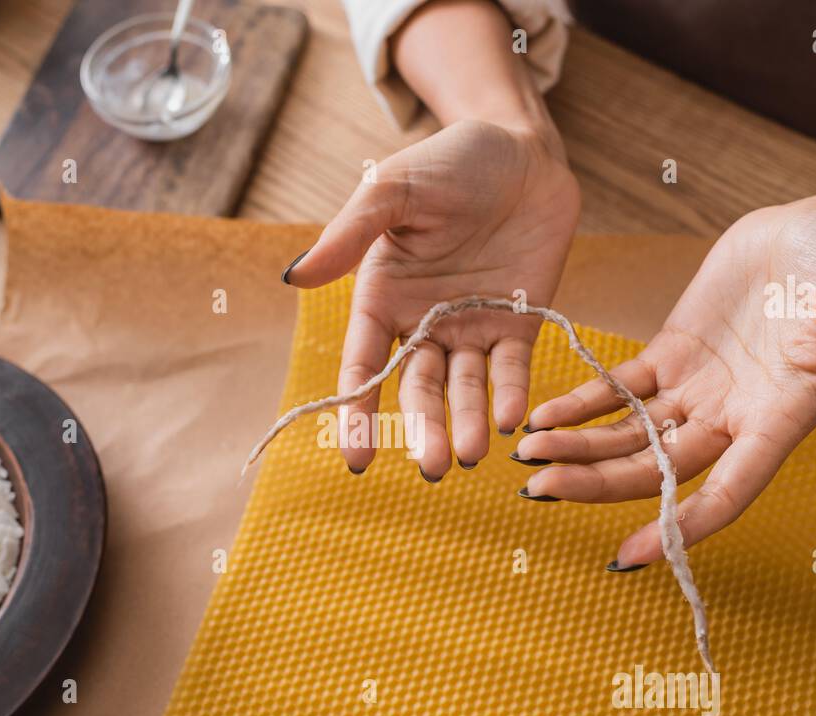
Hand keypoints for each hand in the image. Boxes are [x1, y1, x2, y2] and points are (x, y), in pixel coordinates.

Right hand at [283, 119, 580, 478]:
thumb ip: (349, 235)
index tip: (356, 458)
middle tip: (433, 467)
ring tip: (471, 454)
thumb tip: (294, 278)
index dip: (358, 411)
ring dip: (468, 421)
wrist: (521, 149)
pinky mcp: (519, 322)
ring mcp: (472, 325)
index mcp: (382, 296)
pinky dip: (511, 393)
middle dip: (423, 427)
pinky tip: (513, 417)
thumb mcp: (393, 191)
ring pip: (465, 386)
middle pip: (418, 386)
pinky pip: (512, 367)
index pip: (363, 363)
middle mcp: (424, 320)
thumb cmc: (450, 163)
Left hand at [515, 198, 815, 565]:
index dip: (681, 527)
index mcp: (782, 420)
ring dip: (578, 449)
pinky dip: (581, 405)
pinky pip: (619, 390)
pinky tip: (541, 419)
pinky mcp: (673, 352)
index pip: (728, 491)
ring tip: (526, 457)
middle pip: (656, 469)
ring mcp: (698, 388)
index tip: (631, 557)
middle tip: (539, 490)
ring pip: (630, 436)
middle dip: (596, 484)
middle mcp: (732, 417)